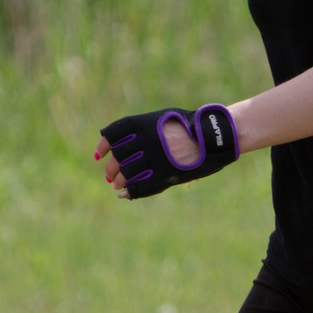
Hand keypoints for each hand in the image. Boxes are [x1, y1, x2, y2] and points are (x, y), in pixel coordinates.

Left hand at [98, 104, 239, 199]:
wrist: (212, 137)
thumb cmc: (189, 126)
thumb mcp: (163, 119)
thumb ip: (141, 130)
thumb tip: (119, 143)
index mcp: (144, 124)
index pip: (113, 135)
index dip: (103, 146)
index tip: (99, 155)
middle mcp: (146, 141)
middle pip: (117, 157)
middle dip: (111, 168)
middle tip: (110, 176)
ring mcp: (154, 158)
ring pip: (125, 172)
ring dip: (119, 180)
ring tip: (118, 184)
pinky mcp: (163, 174)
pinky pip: (139, 185)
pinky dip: (130, 190)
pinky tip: (127, 192)